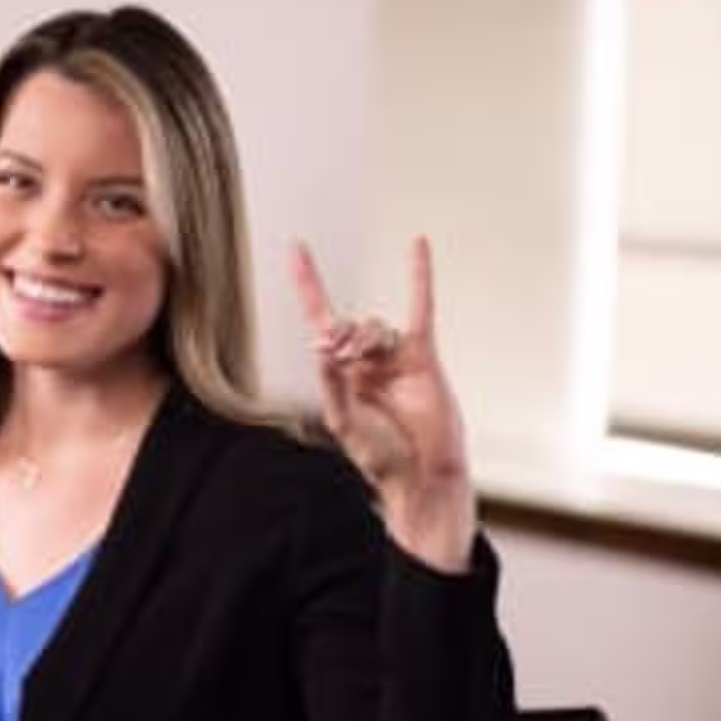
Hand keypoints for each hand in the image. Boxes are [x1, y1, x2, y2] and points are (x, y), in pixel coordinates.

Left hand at [291, 237, 475, 570]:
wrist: (420, 475)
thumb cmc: (380, 456)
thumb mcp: (343, 420)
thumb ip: (330, 381)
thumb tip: (321, 343)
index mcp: (339, 373)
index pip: (320, 318)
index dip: (309, 284)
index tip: (296, 249)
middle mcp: (365, 361)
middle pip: (349, 324)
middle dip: (341, 335)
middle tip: (340, 355)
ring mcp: (394, 357)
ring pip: (376, 324)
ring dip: (366, 337)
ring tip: (363, 361)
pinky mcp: (423, 357)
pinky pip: (421, 309)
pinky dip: (419, 277)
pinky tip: (416, 245)